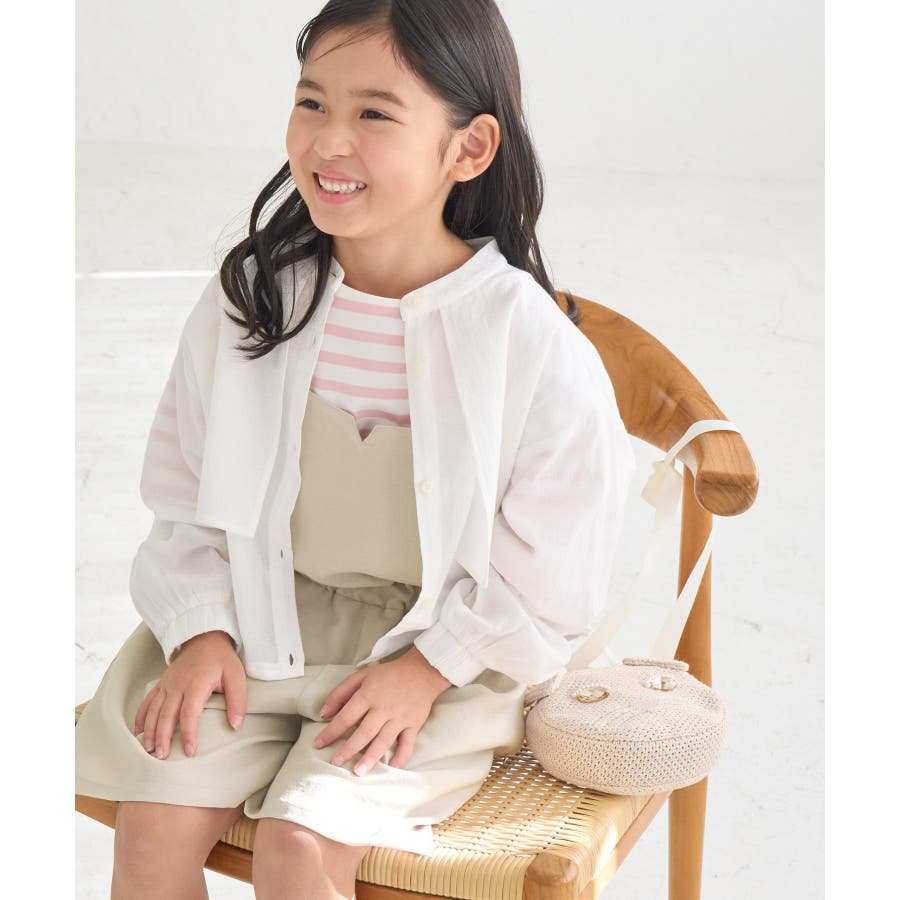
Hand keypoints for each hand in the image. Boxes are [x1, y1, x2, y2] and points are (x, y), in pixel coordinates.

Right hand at [134, 630, 245, 759]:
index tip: (190, 752)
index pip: (189, 713)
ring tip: (148, 750)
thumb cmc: (222, 659)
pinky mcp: (162, 683)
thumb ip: (237, 701)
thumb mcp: (236, 676)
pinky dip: (141, 716)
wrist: (205, 637)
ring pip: (153, 710)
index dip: (189, 734)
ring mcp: (167, 684)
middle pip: (166, 715)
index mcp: (195, 684)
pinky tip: (138, 731)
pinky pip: (147, 701)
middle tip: (161, 757)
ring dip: (150, 731)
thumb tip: (236, 725)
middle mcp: (177, 686)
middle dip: (162, 737)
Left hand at [313, 647, 451, 776]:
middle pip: (364, 732)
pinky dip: (401, 756)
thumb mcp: (361, 676)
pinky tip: (392, 767)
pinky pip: (408, 743)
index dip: (331, 731)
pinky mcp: (414, 724)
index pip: (346, 716)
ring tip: (359, 772)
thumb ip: (340, 693)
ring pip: (384, 740)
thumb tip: (324, 713)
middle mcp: (384, 708)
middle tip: (336, 762)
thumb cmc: (388, 675)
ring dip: (371, 757)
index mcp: (369, 695)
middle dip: (349, 749)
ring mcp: (400, 718)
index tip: (318, 744)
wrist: (422, 671)